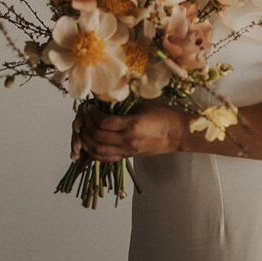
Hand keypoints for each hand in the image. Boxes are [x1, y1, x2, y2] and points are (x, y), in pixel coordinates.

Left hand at [71, 102, 185, 162]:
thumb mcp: (144, 106)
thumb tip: (106, 101)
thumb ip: (125, 106)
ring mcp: (127, 151)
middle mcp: (127, 140)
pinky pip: (105, 159)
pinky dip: (94, 153)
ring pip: (98, 151)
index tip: (89, 106)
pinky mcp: (128, 157)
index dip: (93, 114)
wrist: (177, 134)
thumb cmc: (164, 116)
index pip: (104, 122)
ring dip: (87, 141)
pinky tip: (90, 144)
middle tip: (84, 114)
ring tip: (84, 129)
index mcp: (132, 125)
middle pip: (98, 137)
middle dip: (87, 125)